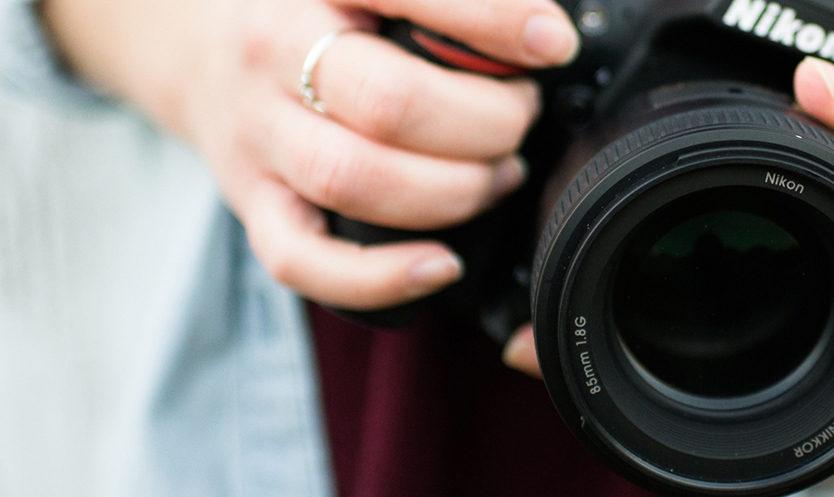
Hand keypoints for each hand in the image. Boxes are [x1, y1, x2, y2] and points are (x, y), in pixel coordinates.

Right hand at [43, 0, 579, 308]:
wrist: (201, 48)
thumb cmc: (316, 15)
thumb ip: (444, 7)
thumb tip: (540, 35)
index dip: (491, 22)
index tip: (551, 44)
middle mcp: (274, 52)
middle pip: (391, 103)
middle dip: (486, 123)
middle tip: (519, 116)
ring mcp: (258, 135)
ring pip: (357, 180)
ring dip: (453, 191)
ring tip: (497, 174)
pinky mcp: (252, 203)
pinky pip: (305, 261)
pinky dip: (381, 277)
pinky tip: (442, 263)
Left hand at [503, 57, 833, 483]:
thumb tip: (809, 81)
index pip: (750, 434)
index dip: (653, 400)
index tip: (569, 360)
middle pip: (744, 445)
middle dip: (657, 396)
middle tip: (573, 337)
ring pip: (760, 436)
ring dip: (692, 395)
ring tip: (616, 335)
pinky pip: (784, 414)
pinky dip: (730, 382)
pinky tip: (691, 341)